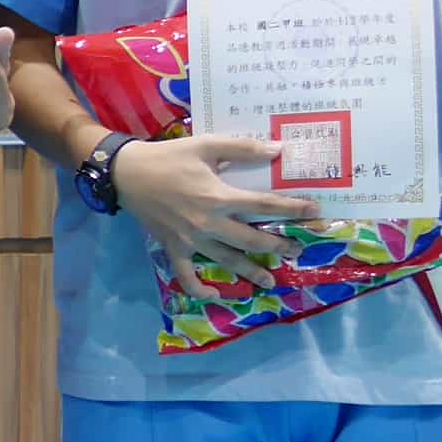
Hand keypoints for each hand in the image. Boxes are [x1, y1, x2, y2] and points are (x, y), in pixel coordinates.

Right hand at [113, 133, 324, 294]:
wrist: (127, 174)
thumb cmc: (169, 157)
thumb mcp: (206, 145)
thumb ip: (242, 148)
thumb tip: (277, 150)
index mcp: (218, 197)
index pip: (264, 205)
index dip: (292, 208)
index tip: (314, 211)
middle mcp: (208, 223)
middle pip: (251, 240)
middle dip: (278, 246)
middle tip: (297, 250)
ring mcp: (190, 240)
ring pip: (226, 261)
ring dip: (250, 272)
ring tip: (269, 280)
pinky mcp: (173, 248)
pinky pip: (186, 276)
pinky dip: (199, 289)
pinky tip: (213, 295)